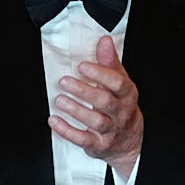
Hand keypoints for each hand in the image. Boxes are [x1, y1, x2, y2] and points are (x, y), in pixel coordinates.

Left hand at [48, 35, 142, 176]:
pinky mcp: (99, 145)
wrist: (131, 142)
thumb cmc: (121, 106)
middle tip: (64, 81)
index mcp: (127, 94)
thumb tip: (104, 40)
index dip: (100, 74)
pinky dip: (67, 130)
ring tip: (59, 100)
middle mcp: (121, 112)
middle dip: (83, 91)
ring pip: (95, 120)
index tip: (82, 66)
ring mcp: (110, 130)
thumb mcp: (120, 83)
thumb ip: (110, 62)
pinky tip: (54, 121)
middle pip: (104, 101)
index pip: (118, 83)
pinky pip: (83, 139)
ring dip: (75, 110)